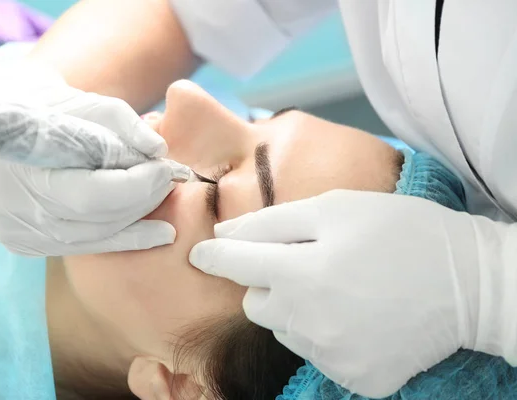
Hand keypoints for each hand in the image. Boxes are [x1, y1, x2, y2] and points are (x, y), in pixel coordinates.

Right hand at [0, 61, 176, 255]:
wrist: (9, 126)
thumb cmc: (53, 110)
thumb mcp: (88, 104)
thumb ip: (125, 123)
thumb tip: (159, 150)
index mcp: (23, 169)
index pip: (93, 194)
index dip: (137, 185)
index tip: (165, 168)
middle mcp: (16, 210)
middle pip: (98, 218)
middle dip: (143, 198)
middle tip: (171, 179)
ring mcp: (20, 233)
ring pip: (97, 236)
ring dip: (139, 218)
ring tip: (165, 196)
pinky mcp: (28, 244)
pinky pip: (88, 245)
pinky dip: (126, 237)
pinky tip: (159, 233)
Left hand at [190, 189, 516, 397]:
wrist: (470, 282)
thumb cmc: (401, 231)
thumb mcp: (337, 208)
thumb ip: (273, 222)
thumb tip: (225, 234)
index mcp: (303, 273)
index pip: (237, 265)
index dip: (217, 256)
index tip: (201, 253)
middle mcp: (311, 323)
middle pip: (257, 304)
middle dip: (270, 282)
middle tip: (309, 264)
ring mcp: (333, 357)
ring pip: (285, 330)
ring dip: (298, 309)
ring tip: (341, 288)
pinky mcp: (355, 379)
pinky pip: (316, 354)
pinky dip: (326, 335)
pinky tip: (358, 316)